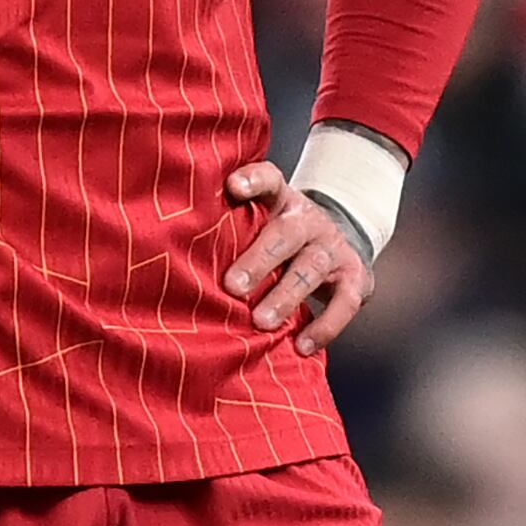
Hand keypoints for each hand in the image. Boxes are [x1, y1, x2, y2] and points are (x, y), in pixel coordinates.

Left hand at [221, 158, 373, 356]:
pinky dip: (325, 326)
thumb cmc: (280, 237)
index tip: (232, 186)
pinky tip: (301, 346)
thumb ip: (231, 227)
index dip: (253, 180)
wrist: (341, 240)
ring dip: (286, 296)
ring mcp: (333, 247)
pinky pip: (345, 303)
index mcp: (281, 201)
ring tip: (261, 322)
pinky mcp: (355, 276)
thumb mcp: (260, 222)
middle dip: (259, 260)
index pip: (270, 180)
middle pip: (286, 233)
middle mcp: (309, 219)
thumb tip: (169, 248)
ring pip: (312, 267)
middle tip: (233, 286)